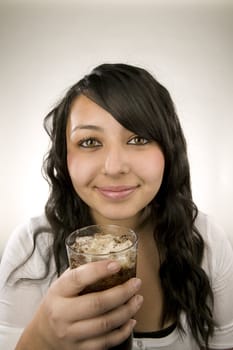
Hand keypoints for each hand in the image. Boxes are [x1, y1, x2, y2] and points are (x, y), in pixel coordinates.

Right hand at [17, 260, 142, 349]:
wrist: (44, 334)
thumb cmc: (58, 302)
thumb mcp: (62, 284)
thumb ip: (81, 273)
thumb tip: (109, 259)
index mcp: (58, 292)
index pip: (78, 278)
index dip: (99, 270)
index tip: (117, 264)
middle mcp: (62, 314)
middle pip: (97, 303)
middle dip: (122, 292)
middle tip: (136, 283)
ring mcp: (71, 334)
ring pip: (105, 323)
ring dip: (127, 310)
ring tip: (137, 299)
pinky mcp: (81, 349)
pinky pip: (107, 341)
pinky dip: (123, 331)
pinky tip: (131, 320)